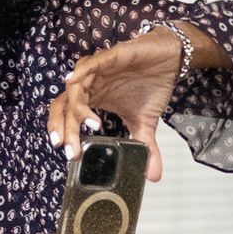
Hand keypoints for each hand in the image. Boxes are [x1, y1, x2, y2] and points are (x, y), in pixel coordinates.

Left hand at [48, 28, 192, 181]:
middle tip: (67, 146)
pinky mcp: (110, 57)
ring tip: (89, 124)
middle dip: (64, 126)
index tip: (69, 154)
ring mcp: (98, 71)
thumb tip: (153, 176)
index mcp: (93, 100)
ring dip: (77, 106)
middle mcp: (90, 86)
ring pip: (75, 88)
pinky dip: (81, 72)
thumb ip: (145, 146)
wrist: (169, 59)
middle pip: (65, 105)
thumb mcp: (146, 122)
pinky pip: (91, 64)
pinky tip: (73, 81)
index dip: (63, 133)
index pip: (68, 117)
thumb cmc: (151, 86)